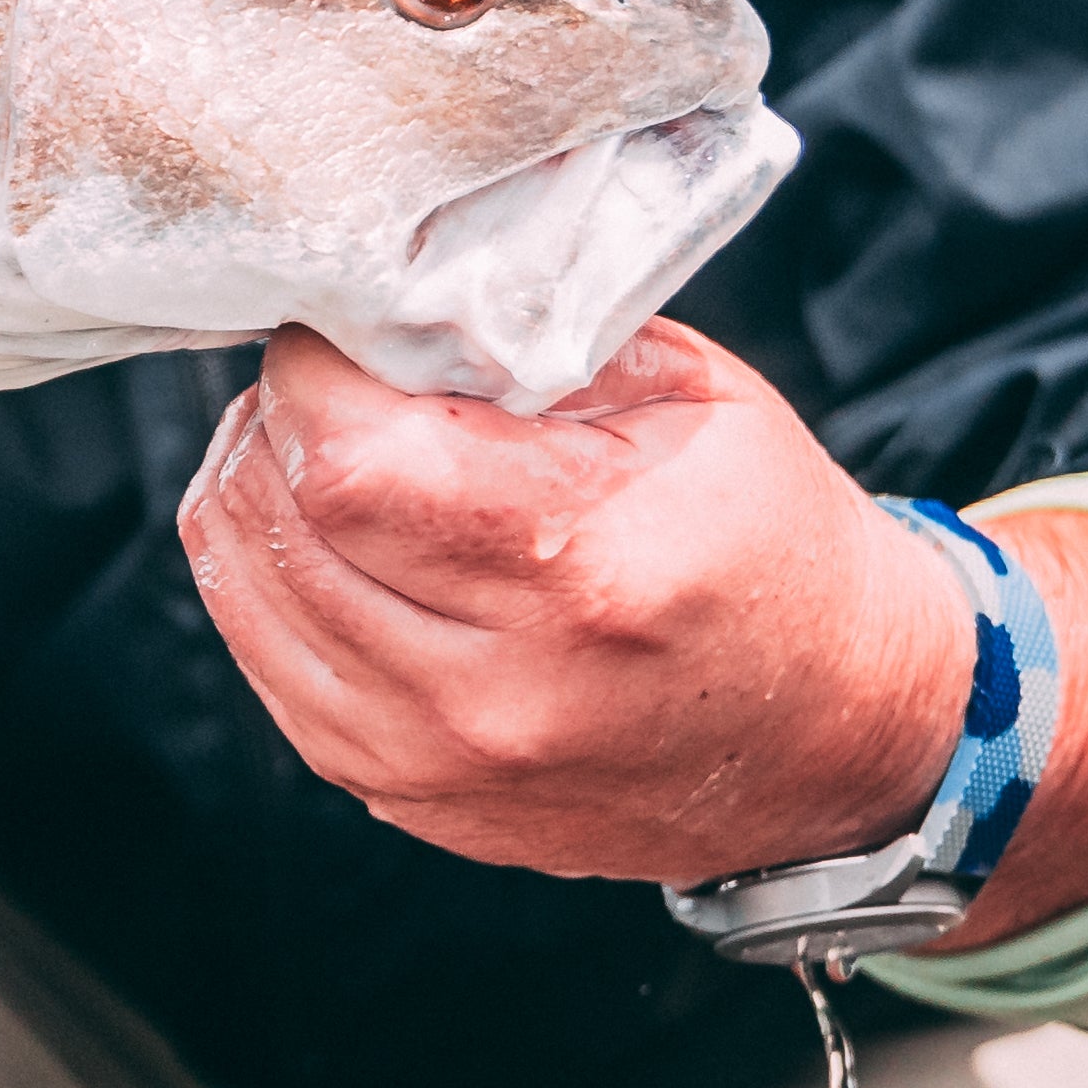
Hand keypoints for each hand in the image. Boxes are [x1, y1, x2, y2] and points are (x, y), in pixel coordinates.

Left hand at [179, 319, 1087, 940]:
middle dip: (282, 424)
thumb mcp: (687, 396)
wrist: (838, 730)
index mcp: (578, 564)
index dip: (315, 372)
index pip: (345, 456)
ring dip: (260, 500)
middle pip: (278, 520)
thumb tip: (380, 288)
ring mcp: (442, 763)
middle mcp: (497, 688)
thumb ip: (525, 336)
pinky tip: (331, 540)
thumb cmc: (767, 539)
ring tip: (332, 452)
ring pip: (248, 594)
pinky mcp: (408, 798)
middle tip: (337, 384)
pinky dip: (275, 586)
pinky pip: (272, 667)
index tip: (343, 335)